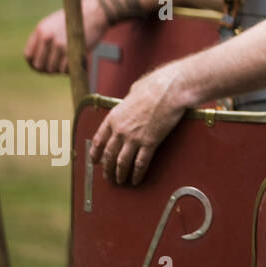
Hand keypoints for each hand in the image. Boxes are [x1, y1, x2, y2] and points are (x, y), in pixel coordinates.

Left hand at [23, 0, 108, 74]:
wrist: (95, 13)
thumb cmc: (76, 19)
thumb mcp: (53, 23)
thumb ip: (43, 38)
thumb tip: (37, 58)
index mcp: (41, 30)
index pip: (29, 55)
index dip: (34, 64)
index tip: (41, 66)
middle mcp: (48, 38)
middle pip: (39, 65)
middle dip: (46, 69)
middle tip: (55, 68)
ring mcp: (60, 45)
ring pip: (52, 68)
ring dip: (59, 70)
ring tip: (65, 65)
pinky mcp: (73, 50)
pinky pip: (64, 69)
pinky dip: (68, 70)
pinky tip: (72, 65)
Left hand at [90, 69, 187, 184]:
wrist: (170, 90)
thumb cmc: (155, 86)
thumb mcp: (135, 90)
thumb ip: (129, 100)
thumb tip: (131, 99)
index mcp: (114, 117)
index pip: (99, 139)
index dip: (96, 153)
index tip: (95, 160)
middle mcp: (120, 130)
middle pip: (109, 154)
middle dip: (107, 168)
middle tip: (107, 176)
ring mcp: (134, 138)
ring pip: (122, 162)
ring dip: (119, 174)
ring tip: (120, 181)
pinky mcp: (150, 143)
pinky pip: (140, 163)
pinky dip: (137, 173)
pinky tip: (136, 179)